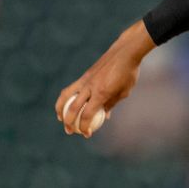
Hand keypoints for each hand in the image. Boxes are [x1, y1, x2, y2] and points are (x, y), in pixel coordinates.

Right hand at [55, 21, 154, 137]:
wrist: (124, 53)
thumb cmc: (128, 73)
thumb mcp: (124, 92)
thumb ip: (111, 104)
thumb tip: (105, 116)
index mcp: (102, 93)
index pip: (88, 114)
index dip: (85, 126)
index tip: (86, 134)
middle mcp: (90, 87)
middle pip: (74, 108)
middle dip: (70, 122)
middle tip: (70, 132)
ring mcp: (85, 80)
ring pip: (66, 96)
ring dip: (60, 109)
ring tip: (60, 119)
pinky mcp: (84, 75)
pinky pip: (71, 88)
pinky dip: (66, 98)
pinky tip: (66, 104)